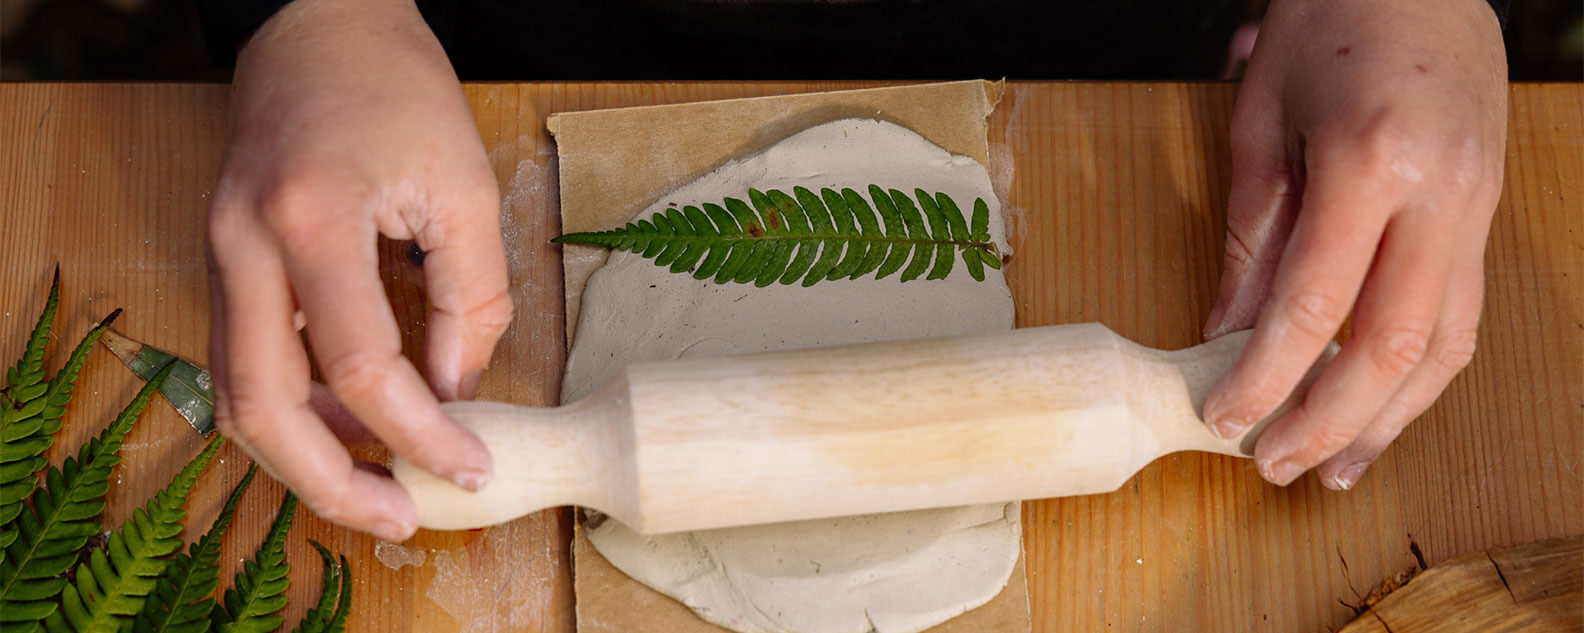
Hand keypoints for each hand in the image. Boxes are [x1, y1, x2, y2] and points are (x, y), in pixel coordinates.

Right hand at [206, 0, 512, 540]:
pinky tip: (351, 427)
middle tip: (398, 518)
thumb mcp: (464, 185)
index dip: (419, 433)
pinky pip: (245, 361)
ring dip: (303, 456)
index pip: (360, 366)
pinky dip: (294, 410)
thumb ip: (472, 296)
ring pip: (238, 396)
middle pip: (262, 409)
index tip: (468, 467)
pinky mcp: (225, 262)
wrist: (318, 20)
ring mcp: (220, 255)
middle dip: (329, 483)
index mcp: (310, 220)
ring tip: (378, 485)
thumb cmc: (394, 85)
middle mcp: (244, 247)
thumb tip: (457, 389)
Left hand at [1201, 0, 1505, 489]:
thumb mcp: (1261, 125)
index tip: (1223, 420)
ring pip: (1446, 344)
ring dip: (1388, 416)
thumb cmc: (1326, 25)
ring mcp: (1479, 205)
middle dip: (1328, 420)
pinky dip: (1421, 373)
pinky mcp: (1489, 212)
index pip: (1315, 305)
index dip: (1267, 377)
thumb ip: (1250, 238)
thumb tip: (1223, 335)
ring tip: (1335, 465)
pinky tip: (1382, 407)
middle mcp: (1442, 194)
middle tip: (1274, 466)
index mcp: (1374, 162)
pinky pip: (1463, 314)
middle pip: (1393, 345)